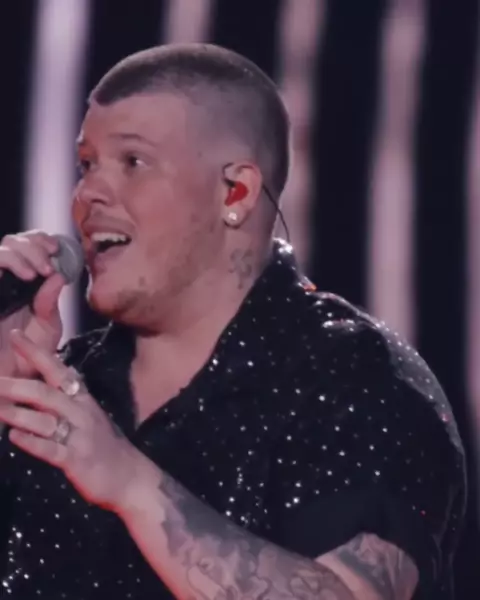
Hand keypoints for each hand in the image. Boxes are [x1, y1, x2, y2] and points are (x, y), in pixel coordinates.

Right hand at [0, 230, 65, 377]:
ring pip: (1, 248)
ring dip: (23, 251)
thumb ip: (50, 302)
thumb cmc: (28, 359)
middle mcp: (4, 284)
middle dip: (33, 243)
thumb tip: (58, 276)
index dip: (40, 240)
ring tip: (39, 270)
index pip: (26, 248)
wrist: (10, 384)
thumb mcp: (47, 328)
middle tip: (49, 260)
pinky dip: (10, 261)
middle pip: (12, 242)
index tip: (56, 248)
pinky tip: (27, 275)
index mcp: (22, 287)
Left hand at [0, 329, 142, 510]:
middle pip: (46, 392)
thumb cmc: (105, 447)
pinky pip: (51, 449)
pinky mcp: (77, 460)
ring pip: (45, 420)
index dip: (36, 352)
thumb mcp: (88, 417)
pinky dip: (32, 442)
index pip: (57, 369)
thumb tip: (35, 386)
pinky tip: (13, 437)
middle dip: (16, 385)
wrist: (131, 478)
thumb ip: (65, 401)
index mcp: (82, 399)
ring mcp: (80, 436)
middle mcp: (81, 412)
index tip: (14, 335)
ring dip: (17, 413)